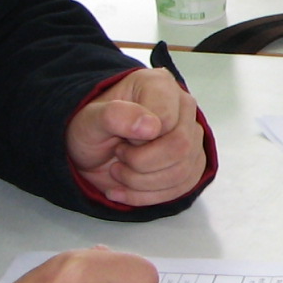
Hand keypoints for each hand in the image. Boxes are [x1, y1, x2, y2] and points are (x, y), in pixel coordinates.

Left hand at [66, 69, 206, 206]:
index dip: (138, 141)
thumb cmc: (92, 129)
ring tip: (120, 172)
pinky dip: (149, 196)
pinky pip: (183, 187)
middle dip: (141, 164)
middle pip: (181, 147)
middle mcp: (183, 105)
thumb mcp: (89, 120)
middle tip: (119, 158)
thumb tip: (152, 126)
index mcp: (160, 85)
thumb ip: (115, 116)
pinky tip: (126, 189)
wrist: (92, 149)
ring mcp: (192, 133)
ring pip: (182, 171)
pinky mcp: (193, 161)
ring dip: (142, 183)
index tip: (118, 140)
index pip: (166, 121)